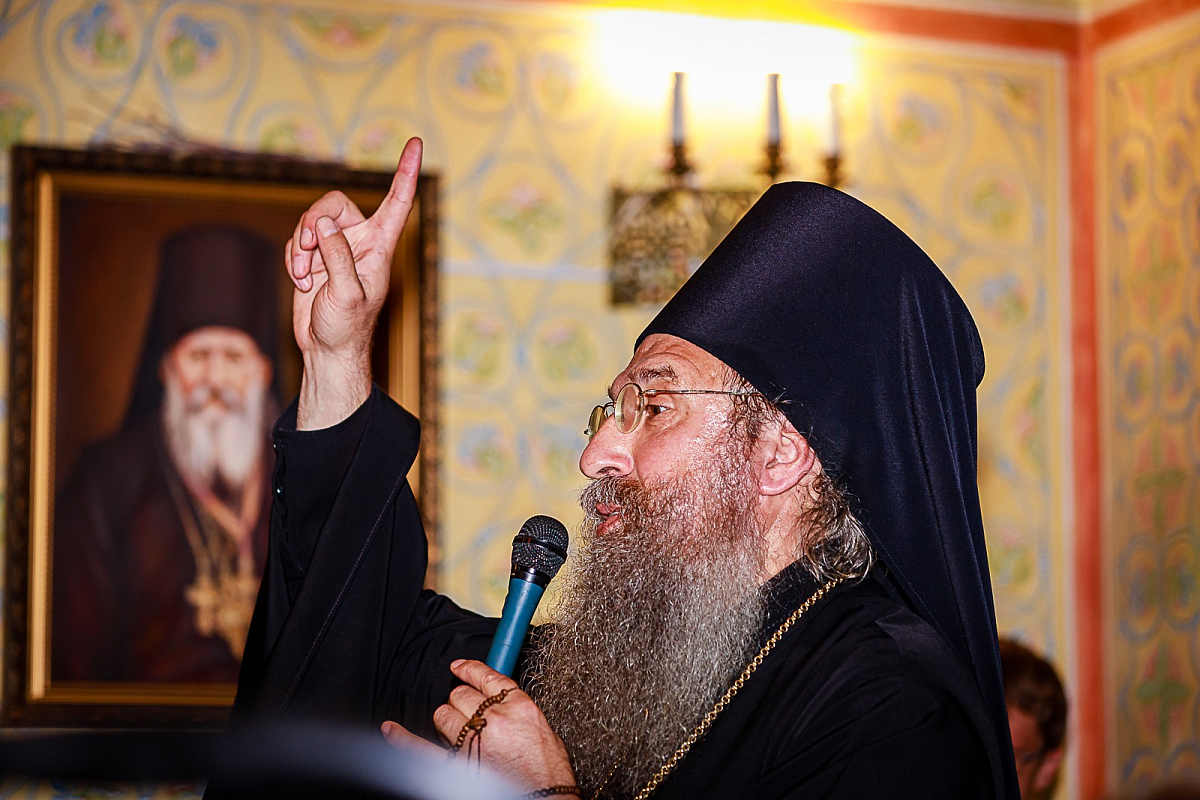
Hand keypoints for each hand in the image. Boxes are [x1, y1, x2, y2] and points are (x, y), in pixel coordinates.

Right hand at [285, 137, 422, 428]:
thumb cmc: (347, 328)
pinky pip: (297, 242)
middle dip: (313, 223)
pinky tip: (302, 282)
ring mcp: (337, 249)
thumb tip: (324, 224)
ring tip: (306, 277)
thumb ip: (338, 256)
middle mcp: (361, 242)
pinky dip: (294, 259)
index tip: (415, 143)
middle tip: (308, 249)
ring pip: (311, 223)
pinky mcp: (316, 259)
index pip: (398, 202)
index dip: (405, 172)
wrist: (326, 349)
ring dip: (300, 248)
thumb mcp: (347, 294)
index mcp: (380, 247)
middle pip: (333, 204)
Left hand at [396, 659, 574, 790]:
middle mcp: (493, 719)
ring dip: (448, 719)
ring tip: (459, 731)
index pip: (486, 676)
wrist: (546, 798)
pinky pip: (423, 748)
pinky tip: (393, 730)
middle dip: (461, 701)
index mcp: (517, 706)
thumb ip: (519, 710)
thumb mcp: (543, 728)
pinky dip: (404, 739)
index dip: (470, 669)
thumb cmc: (548, 771)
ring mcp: (473, 741)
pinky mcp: (458, 765)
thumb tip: (501, 704)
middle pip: (461, 695)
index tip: (461, 668)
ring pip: (444, 715)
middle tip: (468, 712)